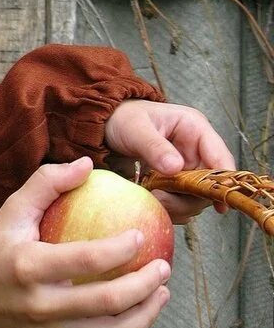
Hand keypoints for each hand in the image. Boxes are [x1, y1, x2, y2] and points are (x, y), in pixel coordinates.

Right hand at [0, 157, 170, 327]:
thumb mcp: (13, 209)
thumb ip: (47, 182)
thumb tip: (88, 164)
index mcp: (28, 267)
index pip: (86, 260)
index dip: (120, 249)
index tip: (141, 235)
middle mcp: (40, 306)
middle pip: (107, 303)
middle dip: (144, 285)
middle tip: (163, 266)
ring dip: (145, 315)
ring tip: (162, 292)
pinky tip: (142, 316)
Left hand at [104, 100, 235, 222]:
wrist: (105, 127)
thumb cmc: (122, 119)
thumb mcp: (135, 129)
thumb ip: (154, 147)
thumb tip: (176, 168)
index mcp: (194, 129)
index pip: (220, 157)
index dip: (223, 182)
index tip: (218, 204)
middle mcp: (196, 150)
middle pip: (210, 184)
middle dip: (189, 197)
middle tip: (162, 199)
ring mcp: (186, 168)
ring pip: (196, 197)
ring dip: (177, 205)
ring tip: (152, 198)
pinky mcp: (175, 182)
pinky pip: (181, 202)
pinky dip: (169, 207)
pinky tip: (152, 202)